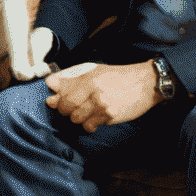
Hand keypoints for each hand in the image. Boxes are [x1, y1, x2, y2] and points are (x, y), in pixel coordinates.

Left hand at [44, 60, 159, 132]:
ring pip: (75, 118)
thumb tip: (51, 83)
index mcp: (87, 75)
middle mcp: (92, 89)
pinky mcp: (109, 116)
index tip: (53, 97)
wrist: (145, 83)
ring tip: (84, 112)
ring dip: (76, 117)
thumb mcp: (94, 70)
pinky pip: (89, 126)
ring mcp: (100, 104)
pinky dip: (88, 124)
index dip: (53, 93)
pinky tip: (94, 118)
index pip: (57, 85)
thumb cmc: (119, 76)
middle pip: (64, 105)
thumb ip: (72, 76)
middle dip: (63, 109)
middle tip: (70, 107)